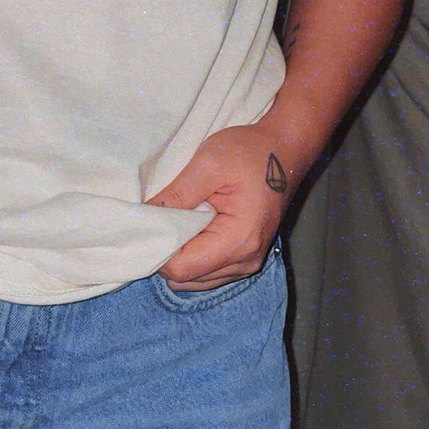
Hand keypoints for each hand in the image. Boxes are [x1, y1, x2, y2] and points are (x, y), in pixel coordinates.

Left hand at [146, 120, 293, 289]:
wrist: (284, 149)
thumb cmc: (249, 152)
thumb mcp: (207, 164)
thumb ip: (176, 195)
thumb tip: (144, 217)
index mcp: (239, 240)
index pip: (183, 267)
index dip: (158, 250)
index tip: (146, 225)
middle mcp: (245, 261)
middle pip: (187, 278)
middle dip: (166, 254)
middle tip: (158, 221)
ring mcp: (248, 263)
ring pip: (196, 279)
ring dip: (179, 256)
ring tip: (175, 222)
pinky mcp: (246, 257)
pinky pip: (209, 271)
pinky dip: (193, 256)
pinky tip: (189, 230)